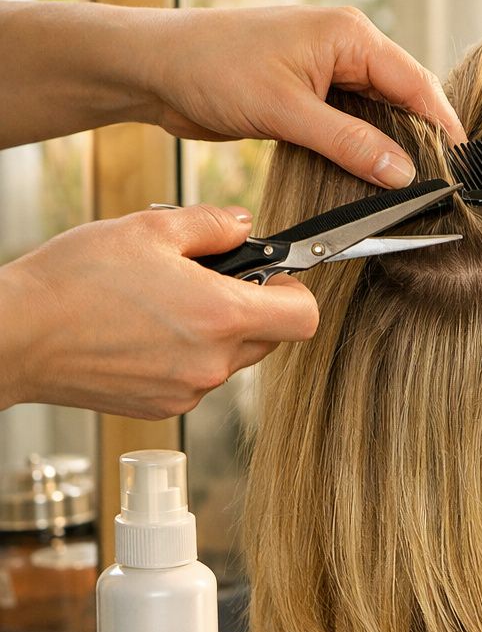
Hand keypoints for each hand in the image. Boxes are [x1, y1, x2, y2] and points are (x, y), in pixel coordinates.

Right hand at [0, 206, 318, 418]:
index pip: (304, 317)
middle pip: (271, 338)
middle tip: (207, 280)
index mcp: (221, 316)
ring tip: (165, 304)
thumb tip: (245, 224)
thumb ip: (211, 224)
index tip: (271, 275)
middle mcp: (213, 363)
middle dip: (252, 307)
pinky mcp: (162, 407)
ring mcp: (188, 391)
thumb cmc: (73, 281)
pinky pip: (196, 378)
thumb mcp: (147, 228)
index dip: (294, 291)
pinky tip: (143, 332)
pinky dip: (184, 356)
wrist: (15, 335)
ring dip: (216, 333)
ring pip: (232, 359)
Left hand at [137, 6, 465, 186]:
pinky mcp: (309, 93)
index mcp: (348, 35)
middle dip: (421, 140)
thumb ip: (350, 143)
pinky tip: (371, 174)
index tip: (460, 168)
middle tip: (438, 185)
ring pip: (379, 113)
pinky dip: (363, 148)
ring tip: (411, 186)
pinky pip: (352, 122)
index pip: (416, 83)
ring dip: (391, 147)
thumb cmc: (210, 68)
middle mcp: (344, 47)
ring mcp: (327, 70)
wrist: (152, 68)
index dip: (443, 127)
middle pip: (404, 98)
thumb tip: (402, 173)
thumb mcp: (286, 111)